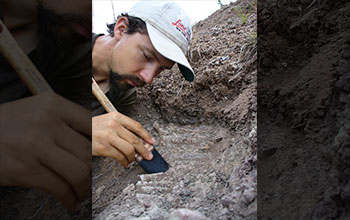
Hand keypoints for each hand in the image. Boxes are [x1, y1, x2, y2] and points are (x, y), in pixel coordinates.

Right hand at [0, 93, 90, 210]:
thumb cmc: (7, 125)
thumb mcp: (36, 110)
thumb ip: (64, 120)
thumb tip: (94, 141)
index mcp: (53, 104)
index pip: (92, 125)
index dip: (101, 143)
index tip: (104, 155)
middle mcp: (47, 122)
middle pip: (88, 151)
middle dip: (92, 170)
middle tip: (90, 178)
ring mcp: (35, 146)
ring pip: (79, 172)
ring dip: (84, 188)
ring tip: (82, 192)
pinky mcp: (25, 170)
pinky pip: (60, 188)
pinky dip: (70, 199)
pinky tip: (71, 202)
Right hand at [92, 112, 153, 167]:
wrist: (75, 131)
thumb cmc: (91, 127)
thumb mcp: (106, 120)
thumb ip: (121, 127)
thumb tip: (137, 140)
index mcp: (116, 117)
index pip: (136, 126)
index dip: (147, 135)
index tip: (152, 142)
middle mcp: (113, 125)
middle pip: (135, 139)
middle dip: (144, 150)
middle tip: (148, 155)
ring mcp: (108, 137)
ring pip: (129, 150)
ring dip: (134, 157)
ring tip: (134, 160)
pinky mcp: (103, 148)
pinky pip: (120, 157)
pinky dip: (125, 162)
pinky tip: (126, 163)